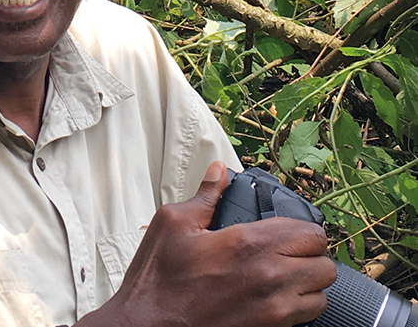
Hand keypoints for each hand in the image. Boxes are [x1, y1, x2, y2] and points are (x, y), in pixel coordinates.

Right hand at [78, 161, 336, 326]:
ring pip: (320, 297)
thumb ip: (205, 195)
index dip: (302, 229)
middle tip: (287, 251)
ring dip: (307, 285)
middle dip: (310, 256)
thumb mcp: (174, 223)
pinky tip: (273, 298)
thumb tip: (220, 171)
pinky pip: (305, 320)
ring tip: (283, 276)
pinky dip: (298, 308)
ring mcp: (273, 313)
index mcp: (249, 245)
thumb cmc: (158, 279)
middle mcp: (270, 279)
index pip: (311, 234)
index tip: (287, 229)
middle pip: (325, 267)